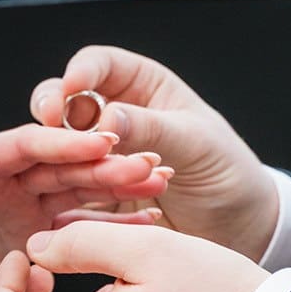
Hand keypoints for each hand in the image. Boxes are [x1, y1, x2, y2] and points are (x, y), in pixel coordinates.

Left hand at [0, 124, 174, 291]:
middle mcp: (6, 186)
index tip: (99, 144)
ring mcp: (28, 206)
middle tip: (146, 162)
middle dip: (104, 163)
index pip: (24, 147)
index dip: (63, 144)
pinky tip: (151, 216)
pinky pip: (83, 222)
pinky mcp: (43, 229)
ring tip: (160, 178)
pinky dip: (115, 221)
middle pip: (60, 165)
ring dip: (120, 184)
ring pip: (80, 190)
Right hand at [30, 47, 280, 261]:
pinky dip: (69, 191)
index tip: (70, 89)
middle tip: (52, 128)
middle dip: (53, 111)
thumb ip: (152, 127)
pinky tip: (81, 198)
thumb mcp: (196, 142)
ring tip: (85, 172)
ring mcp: (100, 155)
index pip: (98, 64)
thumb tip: (107, 117)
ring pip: (59, 145)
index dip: (79, 72)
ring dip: (65, 157)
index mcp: (142, 86)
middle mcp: (114, 115)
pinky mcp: (94, 192)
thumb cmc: (228, 171)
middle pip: (64, 100)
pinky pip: (68, 187)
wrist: (239, 227)